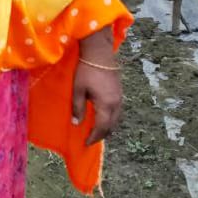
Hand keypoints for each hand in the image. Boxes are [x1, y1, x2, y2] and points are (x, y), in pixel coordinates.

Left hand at [72, 28, 121, 145]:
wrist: (99, 53)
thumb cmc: (86, 71)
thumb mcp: (78, 90)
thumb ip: (78, 108)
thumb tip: (76, 124)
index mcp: (106, 105)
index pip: (102, 128)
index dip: (94, 137)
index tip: (86, 143)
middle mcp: (116, 104)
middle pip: (111, 126)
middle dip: (102, 135)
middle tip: (91, 139)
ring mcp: (120, 98)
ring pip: (117, 119)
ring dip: (107, 127)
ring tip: (97, 130)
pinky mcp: (120, 92)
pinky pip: (117, 111)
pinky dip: (111, 119)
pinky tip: (103, 117)